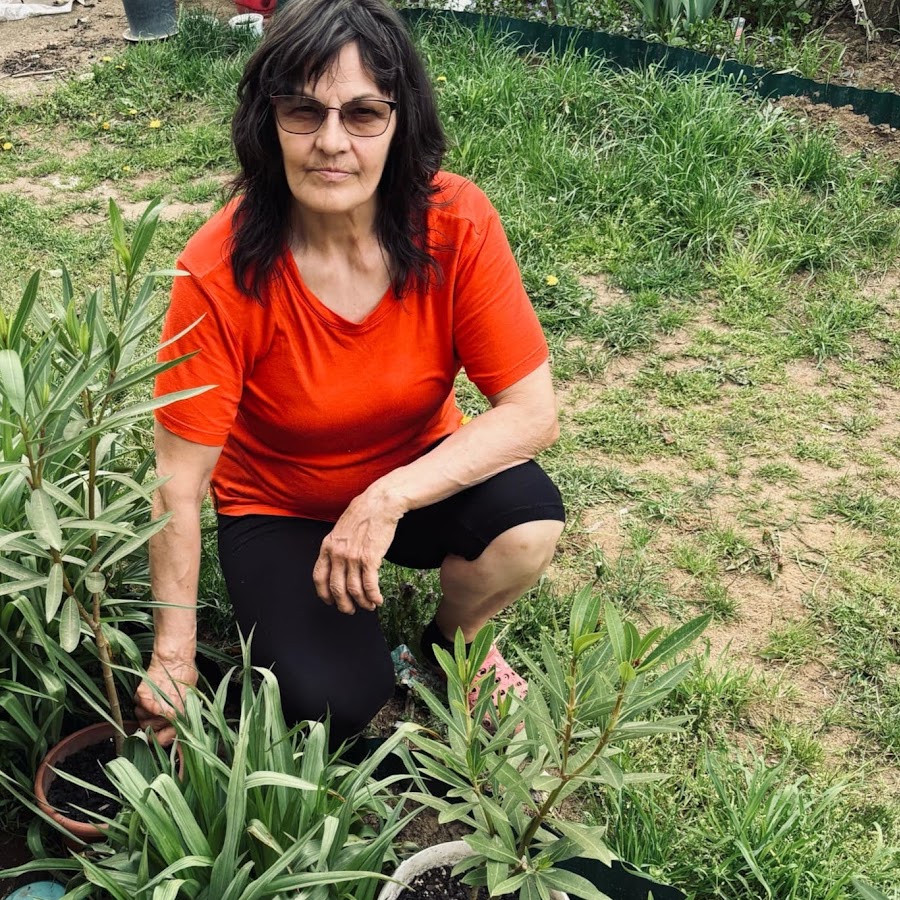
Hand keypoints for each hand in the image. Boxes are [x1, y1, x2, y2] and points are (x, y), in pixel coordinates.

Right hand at [133, 653, 197, 746]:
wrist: (174, 659)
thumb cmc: (186, 678)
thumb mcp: (191, 702)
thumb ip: (184, 723)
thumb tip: (181, 741)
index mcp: (175, 716)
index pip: (162, 740)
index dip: (164, 738)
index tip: (166, 734)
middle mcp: (159, 713)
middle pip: (150, 732)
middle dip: (157, 726)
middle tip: (165, 715)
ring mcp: (146, 705)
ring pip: (142, 720)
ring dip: (149, 716)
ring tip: (160, 703)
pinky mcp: (139, 696)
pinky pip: (138, 708)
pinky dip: (144, 705)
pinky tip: (153, 696)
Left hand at [313, 489, 402, 613]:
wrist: (379, 503)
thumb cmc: (363, 513)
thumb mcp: (341, 529)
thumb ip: (337, 547)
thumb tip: (339, 564)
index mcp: (327, 547)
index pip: (319, 577)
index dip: (324, 593)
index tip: (330, 601)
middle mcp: (338, 554)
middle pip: (336, 589)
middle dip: (343, 604)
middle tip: (350, 610)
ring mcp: (353, 557)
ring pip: (354, 590)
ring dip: (362, 603)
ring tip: (368, 606)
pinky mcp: (370, 559)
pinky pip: (369, 585)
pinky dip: (373, 596)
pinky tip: (378, 600)